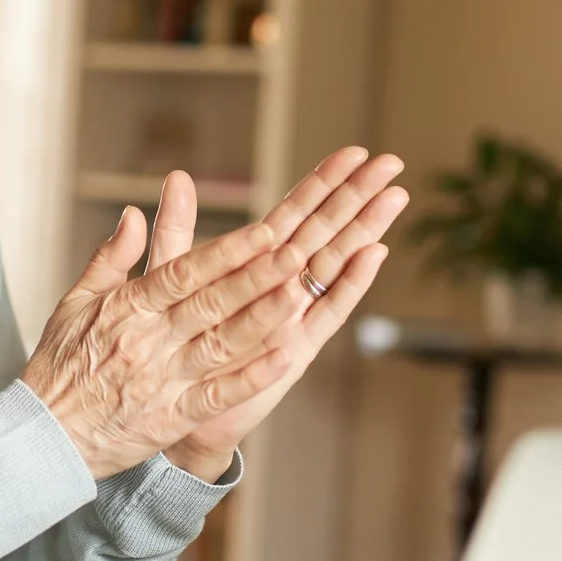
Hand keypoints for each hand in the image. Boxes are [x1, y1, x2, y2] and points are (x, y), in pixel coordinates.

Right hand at [20, 205, 309, 478]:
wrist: (43, 435)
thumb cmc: (58, 367)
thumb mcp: (74, 303)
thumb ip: (110, 258)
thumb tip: (134, 214)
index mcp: (127, 308)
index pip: (183, 272)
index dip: (226, 252)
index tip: (263, 232)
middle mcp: (149, 340)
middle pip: (210, 302)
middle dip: (255, 276)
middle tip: (295, 252)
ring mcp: (163, 380)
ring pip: (220, 344)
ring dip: (262, 320)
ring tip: (299, 295)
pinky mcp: (171, 418)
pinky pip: (217, 395)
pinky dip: (250, 377)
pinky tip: (283, 358)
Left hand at [154, 153, 406, 479]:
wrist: (169, 408)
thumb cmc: (171, 345)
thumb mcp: (166, 279)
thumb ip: (177, 230)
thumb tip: (177, 176)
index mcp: (254, 264)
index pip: (295, 213)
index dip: (322, 182)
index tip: (353, 152)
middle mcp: (282, 286)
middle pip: (325, 231)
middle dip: (358, 196)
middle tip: (392, 162)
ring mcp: (293, 316)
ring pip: (335, 263)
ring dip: (365, 230)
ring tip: (394, 197)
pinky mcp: (296, 349)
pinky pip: (327, 311)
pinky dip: (350, 283)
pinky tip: (374, 254)